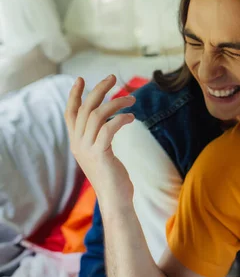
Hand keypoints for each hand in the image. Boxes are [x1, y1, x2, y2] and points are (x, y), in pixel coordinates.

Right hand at [64, 75, 136, 205]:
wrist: (115, 200)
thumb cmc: (113, 177)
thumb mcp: (101, 154)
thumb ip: (99, 138)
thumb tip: (109, 121)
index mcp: (76, 142)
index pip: (70, 113)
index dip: (74, 95)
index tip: (81, 79)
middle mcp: (78, 143)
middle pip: (85, 108)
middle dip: (98, 89)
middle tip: (113, 77)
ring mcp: (87, 149)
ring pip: (97, 115)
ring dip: (116, 102)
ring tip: (132, 99)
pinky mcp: (100, 154)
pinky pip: (109, 128)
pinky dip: (121, 118)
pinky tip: (132, 117)